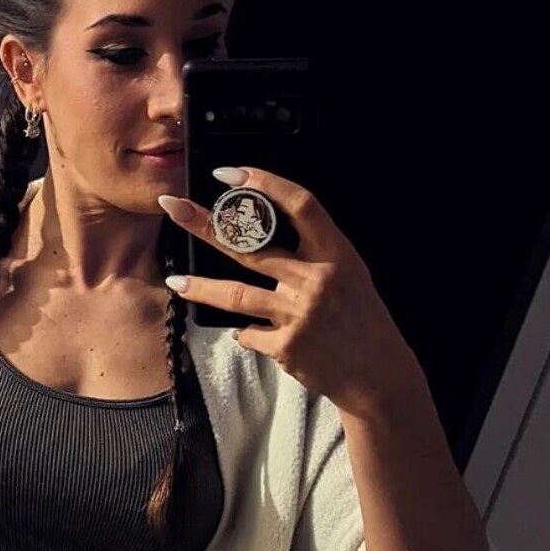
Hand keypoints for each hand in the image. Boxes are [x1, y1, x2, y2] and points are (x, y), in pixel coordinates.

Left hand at [158, 167, 425, 419]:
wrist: (377, 375)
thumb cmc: (359, 320)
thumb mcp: (349, 276)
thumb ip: (313, 254)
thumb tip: (260, 235)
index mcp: (336, 254)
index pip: (300, 205)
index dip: (265, 184)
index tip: (230, 174)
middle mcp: (317, 279)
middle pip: (250, 246)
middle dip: (207, 224)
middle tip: (172, 206)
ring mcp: (299, 314)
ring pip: (236, 294)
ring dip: (200, 288)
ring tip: (175, 282)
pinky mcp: (286, 346)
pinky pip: (248, 333)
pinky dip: (245, 332)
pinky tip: (249, 333)